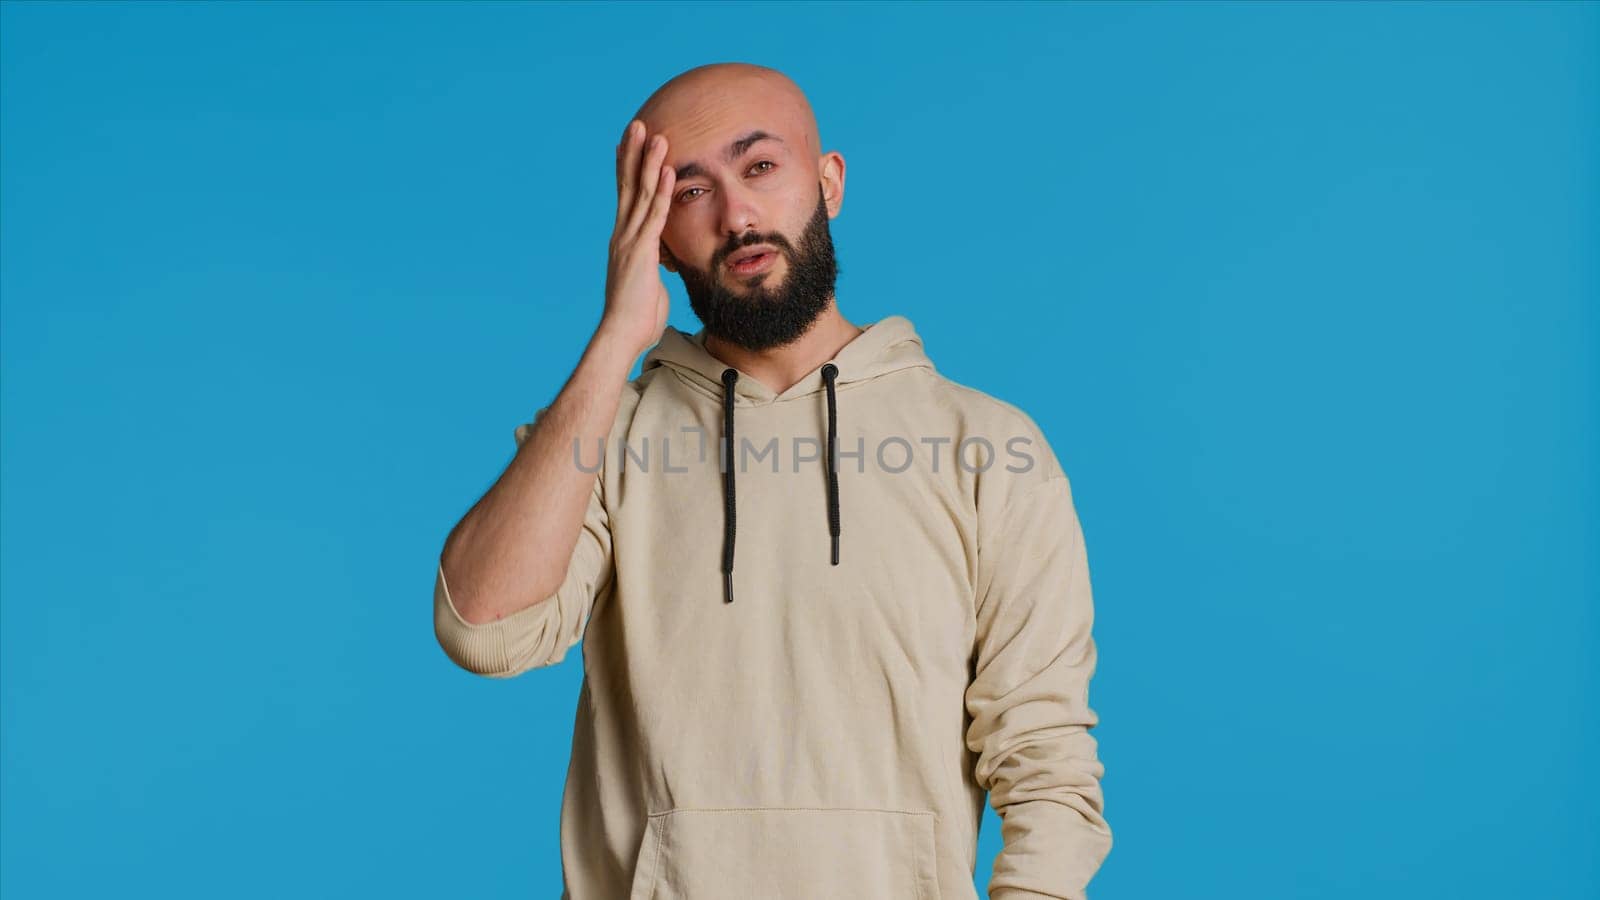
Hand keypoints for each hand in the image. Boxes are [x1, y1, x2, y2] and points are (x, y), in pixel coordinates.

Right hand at [600, 119, 674, 357]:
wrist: (623, 334)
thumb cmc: (637, 317)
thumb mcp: (648, 283)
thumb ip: (652, 266)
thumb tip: (660, 264)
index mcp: (623, 240)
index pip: (625, 195)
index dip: (627, 167)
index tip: (629, 143)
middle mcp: (622, 234)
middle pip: (628, 185)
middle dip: (633, 153)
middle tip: (638, 124)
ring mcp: (630, 240)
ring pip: (641, 193)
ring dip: (650, 162)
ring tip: (657, 134)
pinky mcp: (641, 251)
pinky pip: (654, 215)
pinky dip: (662, 191)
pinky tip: (668, 170)